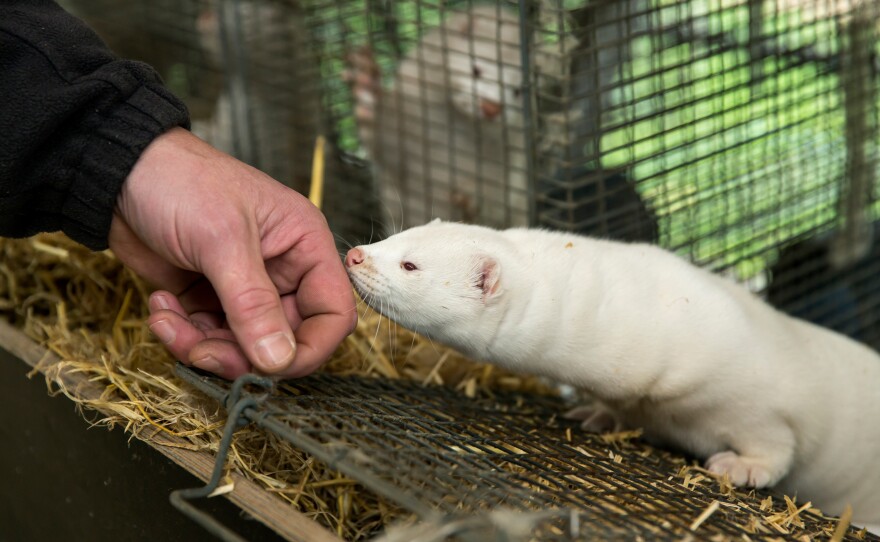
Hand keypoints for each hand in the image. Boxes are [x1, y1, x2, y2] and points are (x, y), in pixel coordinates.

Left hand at [109, 127, 355, 378]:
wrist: (119, 171)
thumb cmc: (182, 182)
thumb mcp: (221, 240)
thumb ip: (252, 304)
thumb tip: (279, 361)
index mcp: (305, 246)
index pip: (334, 313)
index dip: (311, 347)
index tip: (270, 365)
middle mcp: (283, 271)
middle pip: (284, 340)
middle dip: (242, 354)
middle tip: (201, 351)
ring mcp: (245, 288)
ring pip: (242, 346)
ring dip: (203, 346)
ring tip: (166, 322)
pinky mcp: (209, 298)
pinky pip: (208, 336)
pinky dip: (182, 334)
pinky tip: (160, 306)